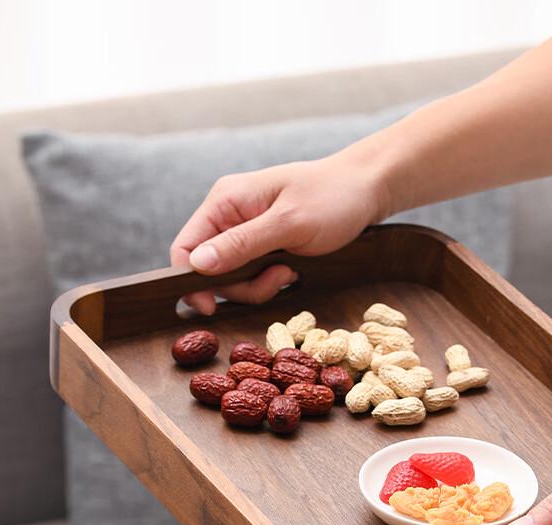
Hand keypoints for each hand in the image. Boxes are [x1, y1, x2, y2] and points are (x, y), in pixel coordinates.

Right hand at [170, 153, 389, 313]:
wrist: (366, 190)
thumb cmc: (332, 198)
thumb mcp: (289, 223)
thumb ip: (243, 243)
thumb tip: (198, 264)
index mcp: (225, 202)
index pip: (185, 247)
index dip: (191, 281)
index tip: (210, 307)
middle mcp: (229, 216)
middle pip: (209, 270)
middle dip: (241, 285)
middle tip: (278, 277)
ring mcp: (246, 232)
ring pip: (233, 278)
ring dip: (260, 285)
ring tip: (291, 270)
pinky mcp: (264, 246)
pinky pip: (253, 275)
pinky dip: (270, 281)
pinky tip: (293, 269)